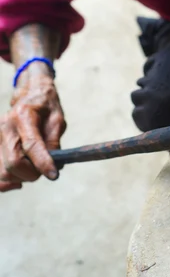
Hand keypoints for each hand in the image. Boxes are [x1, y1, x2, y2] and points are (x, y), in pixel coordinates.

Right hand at [0, 75, 65, 191]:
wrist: (29, 95)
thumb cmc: (45, 106)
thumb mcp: (57, 119)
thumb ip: (54, 141)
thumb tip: (53, 165)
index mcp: (23, 115)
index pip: (31, 145)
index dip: (43, 163)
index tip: (54, 175)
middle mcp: (5, 126)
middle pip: (14, 161)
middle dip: (32, 173)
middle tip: (44, 171)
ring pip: (3, 170)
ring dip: (21, 177)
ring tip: (33, 170)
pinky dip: (6, 182)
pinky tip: (18, 180)